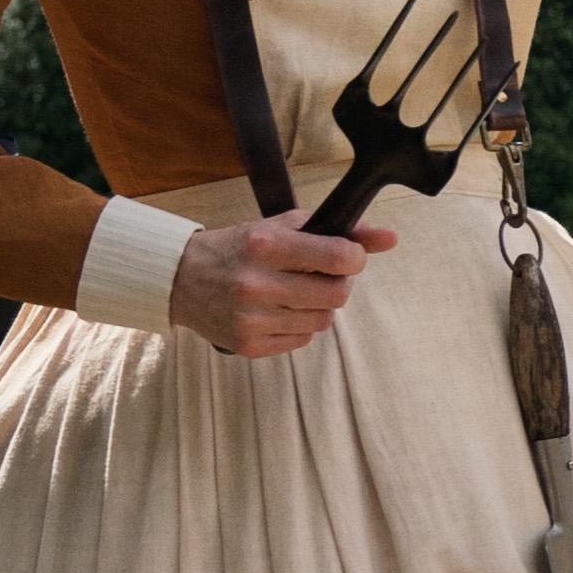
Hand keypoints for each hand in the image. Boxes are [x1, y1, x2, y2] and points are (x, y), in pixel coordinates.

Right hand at [173, 214, 392, 359]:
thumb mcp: (284, 227)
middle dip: (336, 284)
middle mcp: (257, 284)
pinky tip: (275, 310)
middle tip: (317, 276)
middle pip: (338, 295)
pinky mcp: (248, 345)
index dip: (354, 258)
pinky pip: (302, 339)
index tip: (346, 256)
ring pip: (323, 320)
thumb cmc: (240, 247)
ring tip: (291, 292)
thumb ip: (341, 231)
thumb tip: (391, 238)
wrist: (181, 278)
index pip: (340, 258)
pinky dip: (297, 325)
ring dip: (317, 306)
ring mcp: (251, 318)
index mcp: (266, 246)